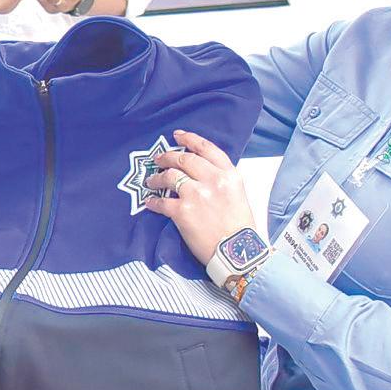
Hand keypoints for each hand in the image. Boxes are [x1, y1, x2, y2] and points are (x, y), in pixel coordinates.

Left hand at [143, 130, 256, 265]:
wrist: (238, 253)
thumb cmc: (240, 229)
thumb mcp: (238, 195)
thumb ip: (221, 180)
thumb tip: (202, 174)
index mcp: (229, 175)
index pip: (206, 149)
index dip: (190, 139)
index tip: (178, 136)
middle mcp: (213, 180)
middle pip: (184, 159)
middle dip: (167, 157)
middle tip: (159, 159)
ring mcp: (197, 195)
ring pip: (170, 176)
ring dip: (157, 178)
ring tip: (151, 181)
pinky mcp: (183, 212)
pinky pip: (162, 201)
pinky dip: (153, 201)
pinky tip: (150, 202)